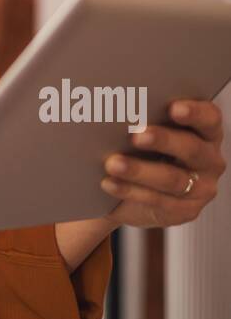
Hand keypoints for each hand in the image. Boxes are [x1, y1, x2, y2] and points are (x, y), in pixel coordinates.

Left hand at [99, 98, 225, 227]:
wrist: (132, 190)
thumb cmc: (143, 149)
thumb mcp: (148, 130)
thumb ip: (144, 118)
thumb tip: (118, 107)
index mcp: (206, 131)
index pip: (209, 118)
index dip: (194, 112)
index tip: (174, 108)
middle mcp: (210, 160)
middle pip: (191, 149)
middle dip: (163, 140)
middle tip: (136, 136)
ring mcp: (201, 188)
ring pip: (172, 179)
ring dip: (140, 171)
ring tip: (113, 164)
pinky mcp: (185, 211)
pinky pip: (158, 202)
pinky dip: (130, 191)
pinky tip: (109, 183)